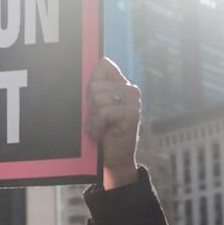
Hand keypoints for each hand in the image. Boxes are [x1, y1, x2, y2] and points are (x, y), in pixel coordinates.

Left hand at [85, 58, 140, 189]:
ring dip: (92, 118)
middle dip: (89, 106)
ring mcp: (134, 101)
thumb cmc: (102, 133)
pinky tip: (101, 134)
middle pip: (95, 84)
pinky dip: (96, 126)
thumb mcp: (95, 108)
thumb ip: (94, 89)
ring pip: (97, 98)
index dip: (92, 83)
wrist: (114, 160)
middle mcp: (131, 90)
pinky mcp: (131, 114)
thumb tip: (89, 67)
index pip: (103, 65)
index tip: (93, 103)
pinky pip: (103, 112)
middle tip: (97, 121)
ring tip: (99, 128)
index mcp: (122, 85)